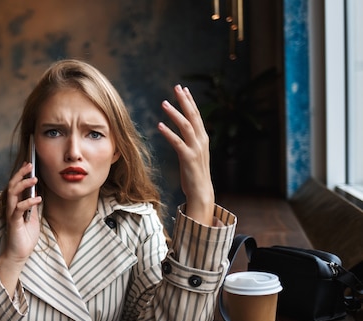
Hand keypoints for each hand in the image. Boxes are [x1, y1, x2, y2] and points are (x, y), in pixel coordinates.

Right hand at [0, 162, 41, 295]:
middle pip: (13, 185)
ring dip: (23, 184)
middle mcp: (11, 207)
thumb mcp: (33, 217)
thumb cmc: (25, 236)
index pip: (16, 185)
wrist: (19, 254)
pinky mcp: (13, 222)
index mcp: (15, 204)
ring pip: (13, 194)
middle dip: (21, 174)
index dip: (21, 174)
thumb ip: (33, 205)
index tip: (29, 163)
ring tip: (34, 178)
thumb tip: (39, 192)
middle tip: (30, 165)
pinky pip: (18, 208)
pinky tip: (38, 198)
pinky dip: (28, 202)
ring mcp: (11, 214)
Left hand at [158, 85, 214, 224]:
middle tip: (176, 87)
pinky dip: (169, 133)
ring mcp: (196, 149)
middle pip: (193, 116)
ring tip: (164, 103)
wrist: (201, 191)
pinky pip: (177, 143)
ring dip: (175, 113)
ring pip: (186, 126)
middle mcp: (201, 140)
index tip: (183, 88)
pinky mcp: (188, 158)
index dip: (190, 101)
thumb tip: (184, 130)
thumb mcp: (194, 153)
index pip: (196, 115)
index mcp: (202, 138)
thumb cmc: (195, 173)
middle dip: (185, 100)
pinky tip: (159, 125)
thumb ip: (190, 140)